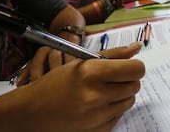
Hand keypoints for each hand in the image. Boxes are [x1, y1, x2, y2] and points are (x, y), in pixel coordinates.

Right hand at [1, 43, 144, 131]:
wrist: (32, 112)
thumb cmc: (56, 83)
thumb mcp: (82, 62)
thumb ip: (113, 54)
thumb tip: (137, 47)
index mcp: (90, 73)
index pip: (135, 69)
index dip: (134, 66)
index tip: (128, 66)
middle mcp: (94, 96)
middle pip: (135, 85)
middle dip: (127, 80)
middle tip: (112, 78)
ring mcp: (96, 117)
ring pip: (129, 101)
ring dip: (121, 94)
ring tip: (103, 91)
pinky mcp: (97, 131)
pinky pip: (120, 116)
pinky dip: (113, 109)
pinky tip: (97, 105)